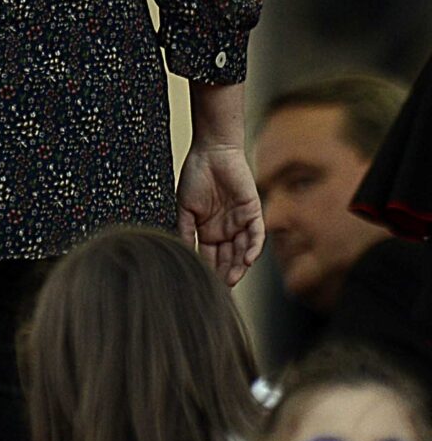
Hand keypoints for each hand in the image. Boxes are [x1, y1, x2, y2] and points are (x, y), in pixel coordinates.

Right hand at [178, 140, 261, 284]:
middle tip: (221, 289)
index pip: (210, 256)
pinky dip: (253, 247)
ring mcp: (240, 221)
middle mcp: (226, 229)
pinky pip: (256, 234)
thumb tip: (184, 253)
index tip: (204, 286)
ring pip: (243, 249)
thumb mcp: (185, 208)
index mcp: (208, 229)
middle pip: (228, 257)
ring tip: (232, 279)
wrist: (211, 152)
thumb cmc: (195, 176)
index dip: (208, 270)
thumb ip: (186, 231)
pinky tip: (246, 260)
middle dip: (225, 273)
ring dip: (239, 265)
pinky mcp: (254, 211)